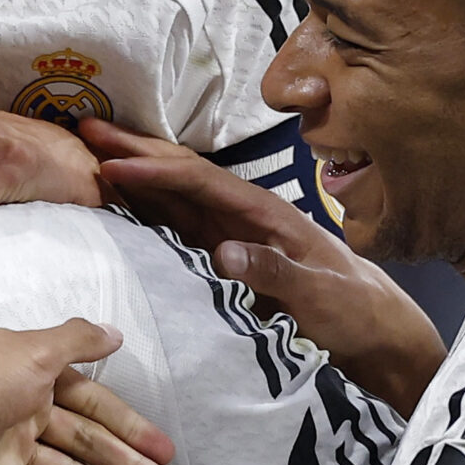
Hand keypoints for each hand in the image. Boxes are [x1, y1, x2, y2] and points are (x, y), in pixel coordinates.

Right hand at [81, 118, 447, 409]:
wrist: (380, 335)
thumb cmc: (357, 313)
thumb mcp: (322, 298)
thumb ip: (276, 273)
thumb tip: (224, 252)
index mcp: (267, 214)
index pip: (201, 182)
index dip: (154, 170)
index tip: (110, 163)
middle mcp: (246, 216)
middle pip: (181, 175)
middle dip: (133, 150)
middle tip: (83, 129)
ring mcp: (234, 236)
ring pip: (173, 197)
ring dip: (132, 175)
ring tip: (87, 156)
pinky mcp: (227, 260)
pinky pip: (176, 228)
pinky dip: (143, 211)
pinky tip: (117, 206)